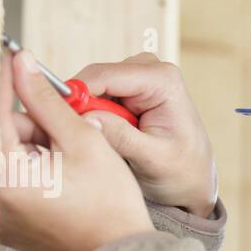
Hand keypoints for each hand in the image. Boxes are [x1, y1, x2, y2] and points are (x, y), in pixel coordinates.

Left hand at [0, 49, 154, 250]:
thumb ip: (48, 100)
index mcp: (1, 174)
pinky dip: (25, 164)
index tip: (10, 54)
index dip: (4, 76)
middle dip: (27, 120)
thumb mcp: (84, 141)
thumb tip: (23, 65)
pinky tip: (56, 170)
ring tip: (67, 155)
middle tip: (60, 118)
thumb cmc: (108, 206)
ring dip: (28, 143)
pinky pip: (2, 176)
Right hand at [69, 53, 217, 216]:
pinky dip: (91, 116)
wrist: (193, 180)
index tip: (56, 118)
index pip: (105, 76)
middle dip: (80, 106)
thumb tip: (88, 118)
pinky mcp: (127, 89)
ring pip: (91, 87)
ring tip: (93, 144)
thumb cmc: (182, 173)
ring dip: (86, 113)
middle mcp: (149, 69)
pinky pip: (95, 97)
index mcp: (162, 80)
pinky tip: (97, 138)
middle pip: (94, 78)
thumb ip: (122, 138)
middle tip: (73, 138)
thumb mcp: (154, 160)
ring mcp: (137, 77)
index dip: (76, 94)